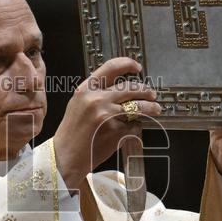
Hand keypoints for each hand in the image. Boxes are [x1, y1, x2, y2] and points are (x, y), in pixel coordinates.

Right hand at [54, 57, 160, 190]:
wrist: (66, 156)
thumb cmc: (72, 132)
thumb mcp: (78, 104)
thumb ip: (95, 93)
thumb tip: (120, 87)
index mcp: (86, 90)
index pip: (111, 67)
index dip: (128, 64)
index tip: (137, 67)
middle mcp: (98, 100)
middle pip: (131, 87)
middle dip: (146, 91)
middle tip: (152, 94)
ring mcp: (108, 116)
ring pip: (138, 106)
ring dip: (151, 107)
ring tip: (155, 109)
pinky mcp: (117, 132)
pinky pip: (134, 126)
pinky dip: (134, 128)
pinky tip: (127, 131)